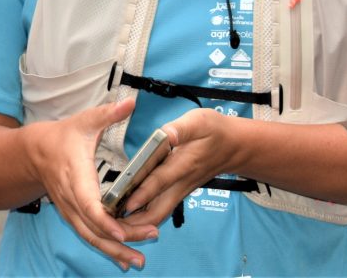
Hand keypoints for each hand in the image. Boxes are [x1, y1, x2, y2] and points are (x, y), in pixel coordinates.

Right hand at [23, 100, 159, 270]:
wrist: (34, 151)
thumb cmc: (63, 136)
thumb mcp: (85, 121)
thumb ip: (108, 114)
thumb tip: (130, 101)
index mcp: (75, 174)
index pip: (87, 203)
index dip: (104, 219)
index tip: (121, 232)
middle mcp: (71, 197)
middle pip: (93, 226)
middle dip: (121, 238)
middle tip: (151, 236)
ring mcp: (70, 209)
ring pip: (91, 236)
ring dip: (114, 251)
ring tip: (139, 261)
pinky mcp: (72, 215)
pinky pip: (89, 236)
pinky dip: (106, 249)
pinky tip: (124, 259)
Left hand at [118, 107, 233, 223]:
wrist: (234, 146)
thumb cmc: (215, 131)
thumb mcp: (200, 122)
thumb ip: (182, 129)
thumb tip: (167, 134)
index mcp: (183, 164)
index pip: (160, 181)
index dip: (142, 193)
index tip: (125, 204)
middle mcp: (181, 183)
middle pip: (158, 209)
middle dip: (136, 220)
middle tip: (112, 224)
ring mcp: (181, 190)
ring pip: (159, 213)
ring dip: (140, 222)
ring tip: (115, 225)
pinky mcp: (179, 191)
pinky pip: (162, 208)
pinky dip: (146, 216)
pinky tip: (128, 216)